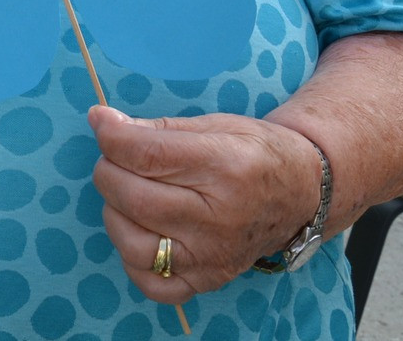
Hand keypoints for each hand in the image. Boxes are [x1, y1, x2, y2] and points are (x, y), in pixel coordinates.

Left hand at [88, 105, 324, 303]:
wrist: (301, 193)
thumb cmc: (254, 152)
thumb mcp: (214, 125)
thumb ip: (157, 128)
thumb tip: (103, 122)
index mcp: (225, 167)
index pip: (146, 155)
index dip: (111, 136)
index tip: (102, 122)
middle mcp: (220, 218)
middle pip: (133, 197)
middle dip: (109, 170)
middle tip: (116, 158)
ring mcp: (214, 256)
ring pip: (133, 243)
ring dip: (115, 212)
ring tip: (128, 194)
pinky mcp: (209, 280)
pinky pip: (151, 282)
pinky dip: (132, 256)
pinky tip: (141, 230)